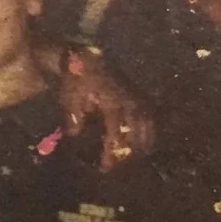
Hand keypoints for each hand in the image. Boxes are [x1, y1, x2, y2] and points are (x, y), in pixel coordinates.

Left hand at [58, 47, 154, 171]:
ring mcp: (135, 94)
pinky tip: (149, 139)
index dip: (112, 149)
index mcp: (112, 99)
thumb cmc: (76, 78)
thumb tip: (74, 134)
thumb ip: (72, 115)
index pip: (115, 129)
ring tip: (141, 157)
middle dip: (131, 148)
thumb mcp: (69, 95)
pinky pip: (150, 111)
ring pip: (147, 120)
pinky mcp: (138, 92)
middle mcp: (128, 98)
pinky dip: (150, 126)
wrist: (86, 55)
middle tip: (125, 165)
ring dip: (146, 139)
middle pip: (136, 127)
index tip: (106, 166)